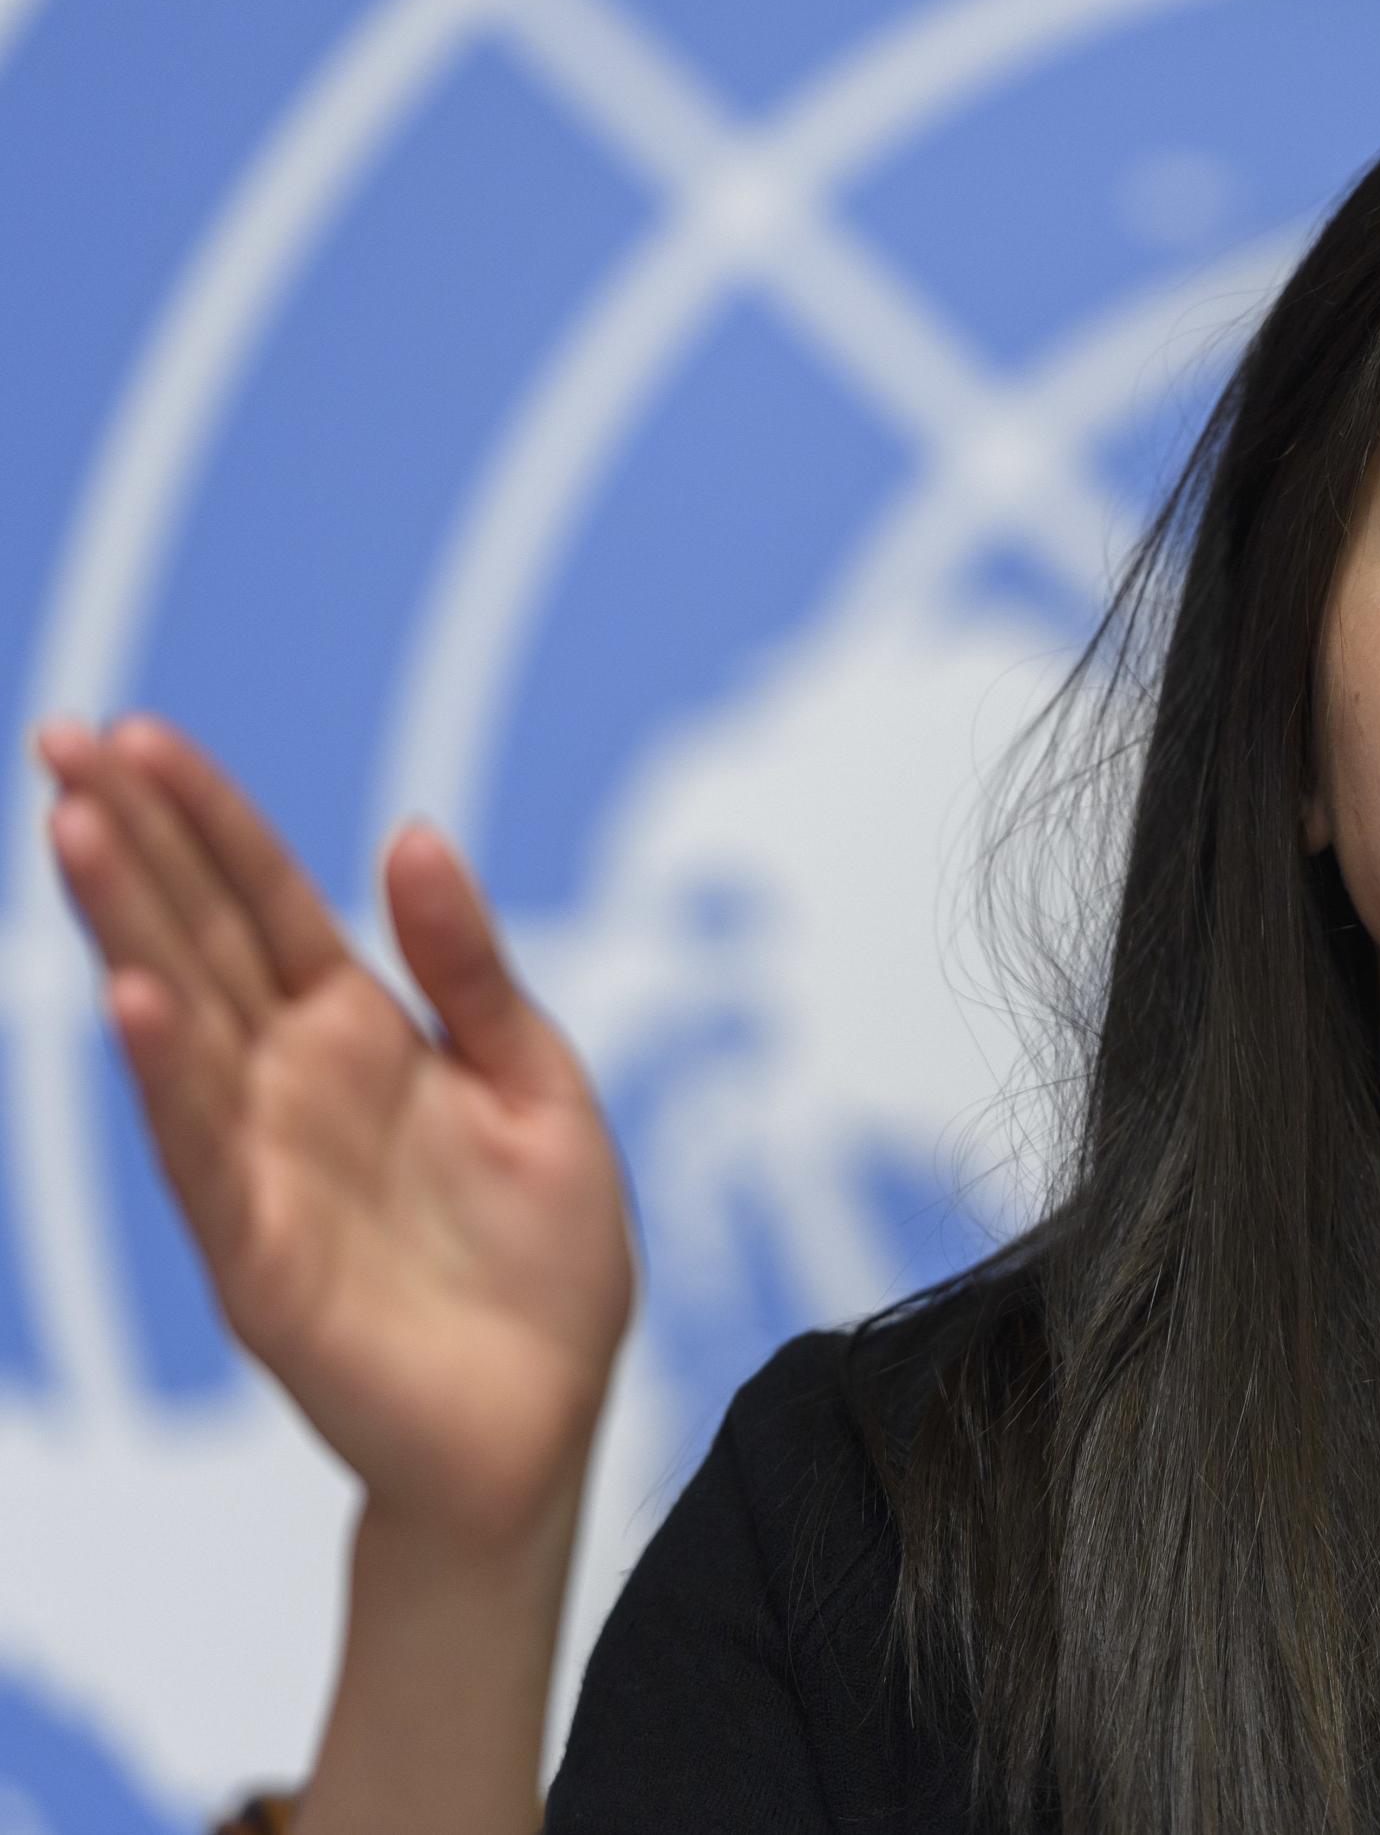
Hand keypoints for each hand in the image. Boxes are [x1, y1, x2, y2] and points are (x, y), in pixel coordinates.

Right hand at [35, 713, 634, 1551]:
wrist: (546, 1418)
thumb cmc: (545, 1258)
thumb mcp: (535, 1082)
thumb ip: (469, 969)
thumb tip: (412, 833)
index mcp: (360, 1034)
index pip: (263, 901)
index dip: (206, 817)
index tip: (136, 732)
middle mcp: (292, 1085)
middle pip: (200, 938)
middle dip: (133, 841)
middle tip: (63, 738)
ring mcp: (264, 1166)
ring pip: (180, 1026)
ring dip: (127, 929)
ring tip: (74, 829)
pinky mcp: (259, 1256)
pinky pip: (204, 1154)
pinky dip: (170, 1076)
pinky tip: (135, 997)